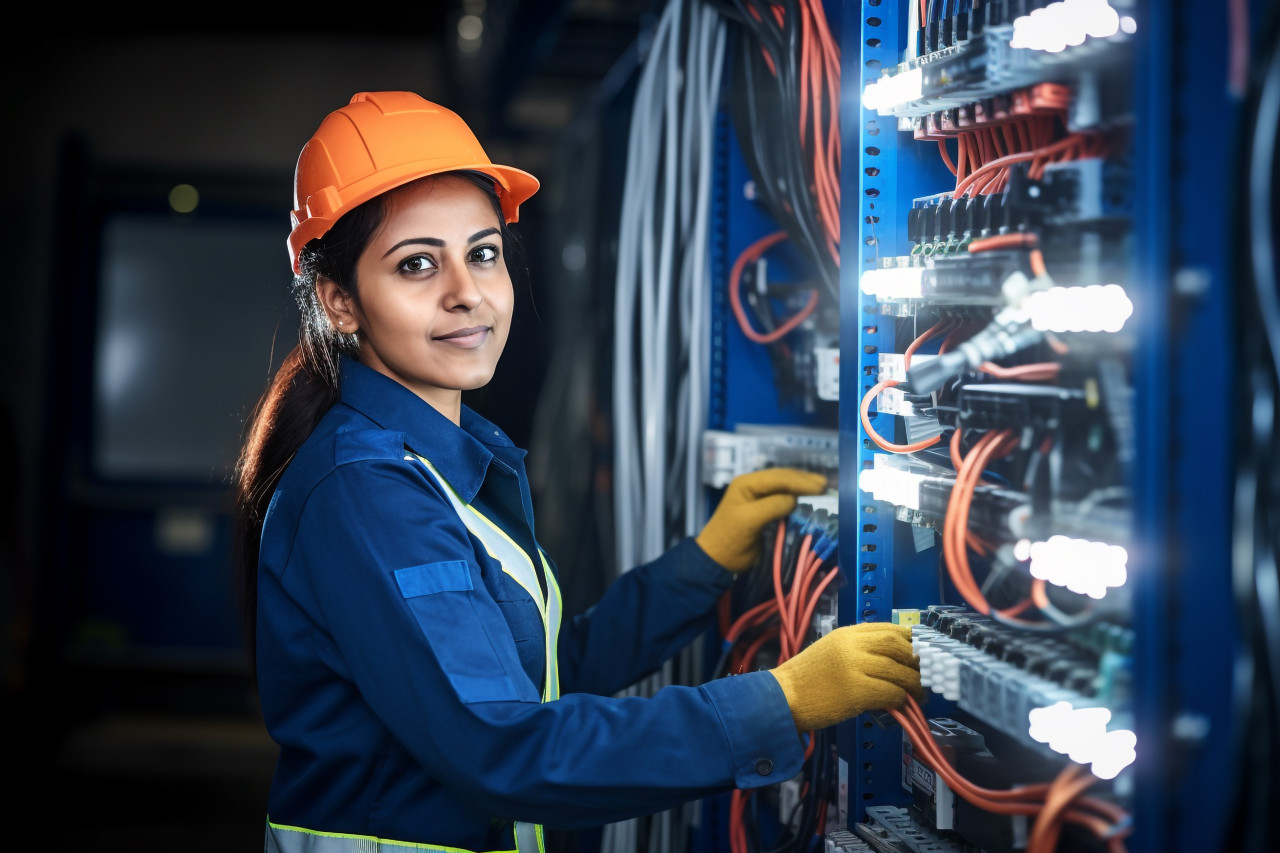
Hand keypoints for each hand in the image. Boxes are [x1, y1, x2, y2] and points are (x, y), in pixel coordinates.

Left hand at [695, 467, 828, 571]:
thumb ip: (772, 506)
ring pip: (785, 488)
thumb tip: (794, 499)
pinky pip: (783, 500)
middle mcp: (753, 486)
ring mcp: (759, 498)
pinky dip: (798, 499)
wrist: (717, 559)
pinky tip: (810, 501)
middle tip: (826, 485)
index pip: (777, 477)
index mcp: (746, 483)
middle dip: (804, 481)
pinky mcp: (764, 511)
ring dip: (803, 489)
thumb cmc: (730, 539)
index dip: (799, 481)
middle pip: (783, 479)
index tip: (820, 486)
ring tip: (822, 490)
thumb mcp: (749, 521)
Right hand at [768, 622, 922, 731]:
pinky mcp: (856, 691)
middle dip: (916, 660)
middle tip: (925, 674)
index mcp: (846, 633)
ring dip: (914, 684)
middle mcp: (851, 645)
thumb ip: (857, 649)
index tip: (921, 652)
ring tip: (919, 695)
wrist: (781, 698)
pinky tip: (902, 705)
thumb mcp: (830, 651)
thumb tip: (891, 659)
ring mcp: (854, 667)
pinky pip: (891, 692)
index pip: (887, 628)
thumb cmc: (805, 680)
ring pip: (898, 670)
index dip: (910, 640)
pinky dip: (901, 699)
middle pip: (897, 644)